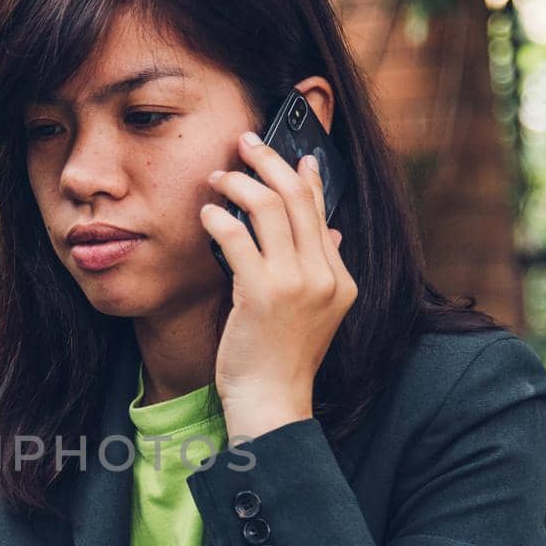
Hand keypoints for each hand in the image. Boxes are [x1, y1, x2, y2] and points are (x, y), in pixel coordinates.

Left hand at [200, 130, 355, 440]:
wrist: (271, 404)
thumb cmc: (282, 362)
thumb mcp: (315, 314)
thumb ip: (322, 271)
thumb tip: (332, 232)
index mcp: (340, 279)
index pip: (322, 212)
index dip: (304, 177)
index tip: (290, 153)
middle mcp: (324, 276)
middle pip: (297, 198)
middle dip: (269, 161)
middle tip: (245, 142)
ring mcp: (295, 284)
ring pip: (269, 209)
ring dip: (239, 183)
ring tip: (218, 176)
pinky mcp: (261, 294)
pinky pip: (237, 238)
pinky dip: (219, 218)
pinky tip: (206, 213)